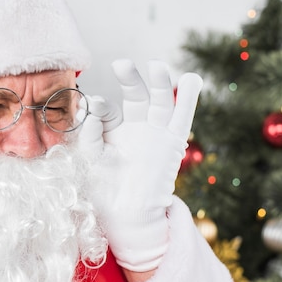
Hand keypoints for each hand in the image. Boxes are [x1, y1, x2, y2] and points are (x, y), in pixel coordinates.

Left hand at [82, 59, 201, 271]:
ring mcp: (154, 133)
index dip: (100, 107)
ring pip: (159, 100)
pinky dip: (188, 98)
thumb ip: (89, 134)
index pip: (107, 110)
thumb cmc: (103, 191)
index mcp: (112, 130)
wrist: (127, 217)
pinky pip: (182, 117)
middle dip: (129, 79)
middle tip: (122, 64)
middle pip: (135, 95)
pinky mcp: (172, 142)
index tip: (93, 106)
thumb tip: (91, 109)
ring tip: (157, 66)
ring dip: (159, 81)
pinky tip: (192, 79)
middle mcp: (134, 127)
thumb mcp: (89, 159)